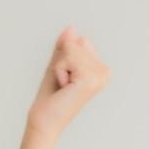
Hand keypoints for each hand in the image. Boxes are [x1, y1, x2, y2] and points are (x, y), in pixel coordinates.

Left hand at [25, 26, 109, 142]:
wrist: (44, 121)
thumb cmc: (50, 98)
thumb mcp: (57, 66)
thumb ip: (65, 47)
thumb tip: (71, 27)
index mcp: (100, 69)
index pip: (81, 41)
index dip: (64, 57)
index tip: (64, 79)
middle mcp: (104, 72)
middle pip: (78, 42)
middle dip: (62, 61)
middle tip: (62, 84)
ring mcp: (99, 75)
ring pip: (72, 48)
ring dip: (59, 67)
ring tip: (62, 86)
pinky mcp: (90, 78)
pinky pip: (68, 56)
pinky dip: (58, 70)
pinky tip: (63, 87)